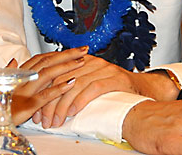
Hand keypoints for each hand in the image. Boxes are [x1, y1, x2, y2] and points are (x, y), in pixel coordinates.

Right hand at [9, 46, 88, 125]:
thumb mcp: (0, 83)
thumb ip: (9, 71)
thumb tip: (13, 60)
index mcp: (19, 72)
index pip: (43, 58)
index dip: (59, 52)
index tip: (73, 49)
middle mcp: (24, 77)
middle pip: (49, 61)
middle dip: (68, 54)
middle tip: (84, 49)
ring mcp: (26, 90)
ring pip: (49, 74)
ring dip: (67, 66)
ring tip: (82, 61)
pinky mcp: (28, 104)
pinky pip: (46, 95)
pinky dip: (59, 88)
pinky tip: (71, 83)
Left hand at [35, 55, 177, 127]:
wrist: (144, 87)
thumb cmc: (115, 88)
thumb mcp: (90, 81)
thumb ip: (73, 85)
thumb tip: (49, 101)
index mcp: (80, 61)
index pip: (56, 75)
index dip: (44, 93)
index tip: (37, 110)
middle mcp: (90, 61)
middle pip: (62, 80)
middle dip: (50, 102)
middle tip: (43, 120)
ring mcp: (103, 68)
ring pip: (75, 85)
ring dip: (62, 106)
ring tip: (55, 121)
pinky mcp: (115, 78)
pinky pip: (93, 87)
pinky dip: (81, 100)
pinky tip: (73, 112)